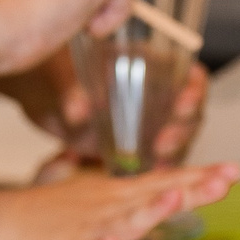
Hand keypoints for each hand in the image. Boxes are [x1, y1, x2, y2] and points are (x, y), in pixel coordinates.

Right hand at [0, 164, 237, 239]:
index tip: (233, 170)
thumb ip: (141, 197)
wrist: (5, 224)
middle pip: (154, 198)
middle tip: (223, 180)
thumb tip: (181, 188)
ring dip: (148, 211)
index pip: (166, 184)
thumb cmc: (59, 215)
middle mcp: (111, 209)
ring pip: (122, 221)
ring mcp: (89, 230)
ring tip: (173, 199)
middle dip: (189, 190)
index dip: (199, 179)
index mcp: (122, 198)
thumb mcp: (105, 202)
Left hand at [49, 61, 210, 167]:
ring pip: (179, 138)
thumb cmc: (60, 76)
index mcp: (151, 65)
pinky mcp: (140, 145)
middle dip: (182, 129)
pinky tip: (149, 174)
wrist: (46, 98)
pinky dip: (158, 167)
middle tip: (162, 143)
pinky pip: (160, 158)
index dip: (194, 90)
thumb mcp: (64, 79)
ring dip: (174, 152)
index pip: (190, 76)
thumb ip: (73, 93)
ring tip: (156, 162)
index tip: (182, 104)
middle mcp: (159, 94)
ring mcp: (152, 122)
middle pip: (191, 112)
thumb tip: (77, 111)